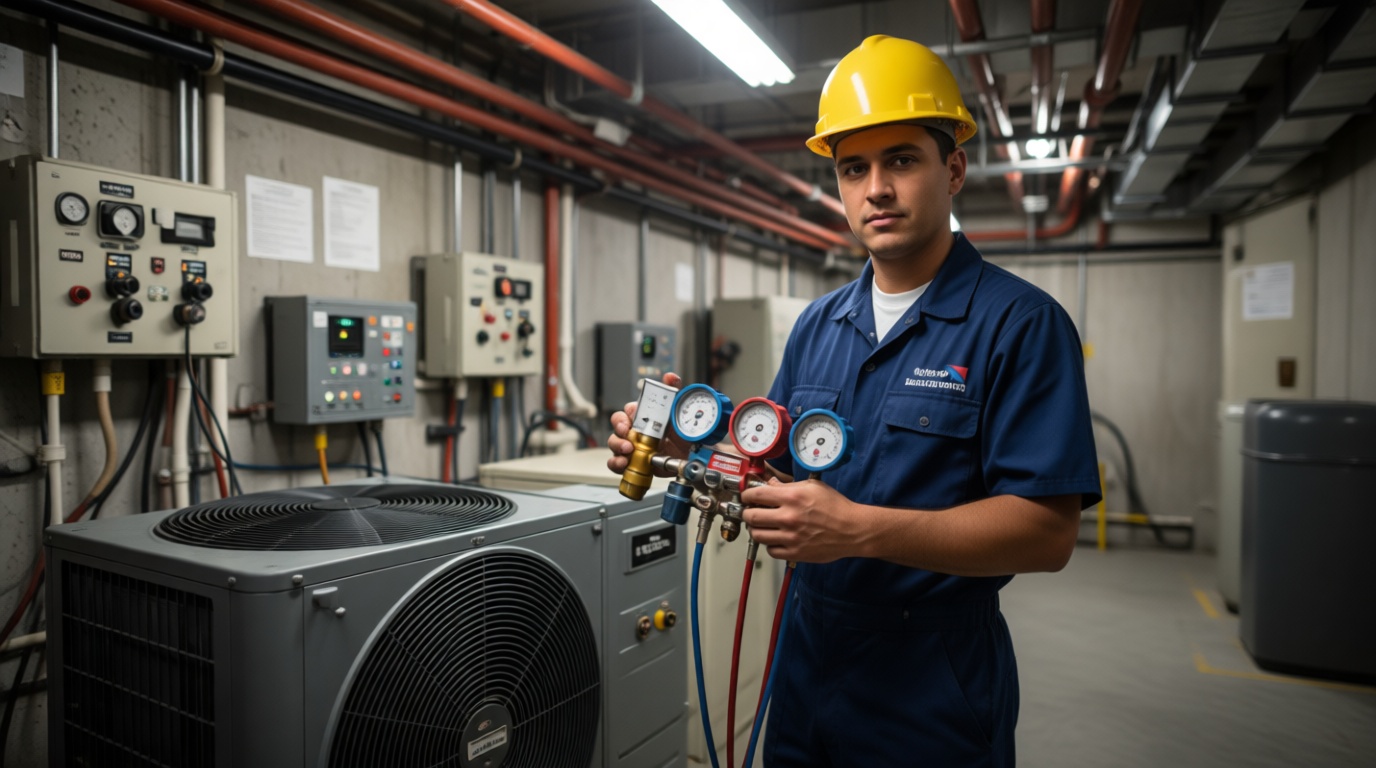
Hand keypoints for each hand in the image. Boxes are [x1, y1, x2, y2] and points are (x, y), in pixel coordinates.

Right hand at [606, 372, 685, 475]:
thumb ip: (675, 391)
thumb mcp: (681, 411)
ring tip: (627, 450)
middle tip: (626, 431)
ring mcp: (634, 447)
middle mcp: (637, 430)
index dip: (628, 412)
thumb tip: (669, 377)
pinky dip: (616, 463)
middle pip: (617, 424)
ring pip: (614, 442)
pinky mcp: (634, 463)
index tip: (631, 416)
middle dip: (618, 427)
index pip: (629, 409)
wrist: (693, 456)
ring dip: (617, 445)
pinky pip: (617, 463)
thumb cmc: (685, 433)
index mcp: (646, 416)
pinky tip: (624, 463)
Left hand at [741, 477, 857, 562]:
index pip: (756, 495)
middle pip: (751, 516)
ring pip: (757, 535)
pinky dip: (770, 544)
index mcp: (792, 497)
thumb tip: (770, 484)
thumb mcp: (813, 487)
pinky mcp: (795, 553)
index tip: (747, 496)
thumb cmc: (836, 507)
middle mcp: (788, 517)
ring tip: (763, 526)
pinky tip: (776, 538)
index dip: (747, 495)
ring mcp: (790, 537)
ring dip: (756, 529)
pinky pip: (770, 550)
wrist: (852, 530)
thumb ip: (788, 485)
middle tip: (751, 512)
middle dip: (748, 513)